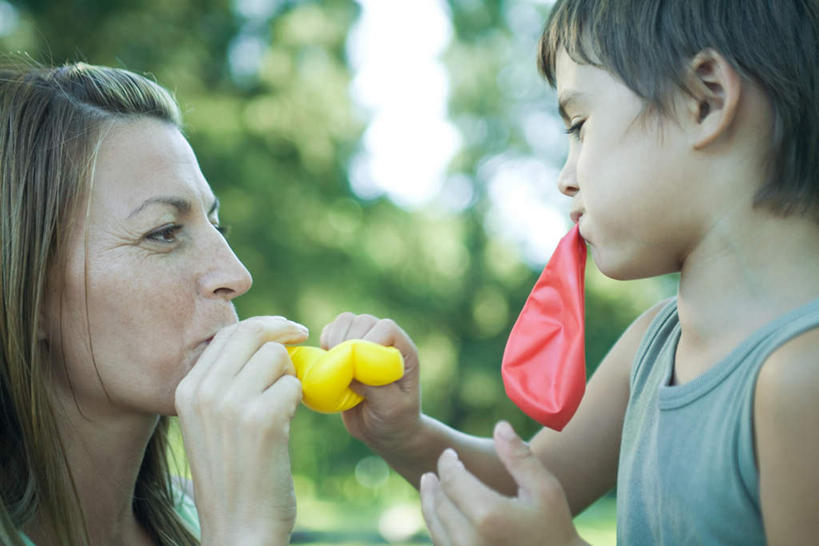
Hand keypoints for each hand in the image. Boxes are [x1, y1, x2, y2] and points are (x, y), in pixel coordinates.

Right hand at [174, 316, 307, 545]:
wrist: (238, 528)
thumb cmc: (234, 474)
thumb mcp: (212, 422)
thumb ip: (226, 382)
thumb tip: (262, 339)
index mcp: (186, 390)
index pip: (227, 333)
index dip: (262, 325)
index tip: (285, 330)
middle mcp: (204, 392)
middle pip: (252, 332)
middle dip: (282, 331)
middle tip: (303, 336)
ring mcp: (231, 405)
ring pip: (276, 356)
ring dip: (289, 376)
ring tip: (283, 406)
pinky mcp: (262, 420)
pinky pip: (293, 384)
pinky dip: (298, 399)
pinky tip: (287, 424)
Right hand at [320, 312, 420, 452]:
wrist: (383, 431)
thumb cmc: (395, 420)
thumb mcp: (391, 409)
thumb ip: (376, 388)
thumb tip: (351, 368)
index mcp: (403, 351)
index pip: (386, 328)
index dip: (368, 339)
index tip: (355, 362)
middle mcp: (385, 341)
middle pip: (363, 321)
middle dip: (346, 340)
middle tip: (339, 367)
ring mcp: (365, 342)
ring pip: (346, 321)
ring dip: (333, 338)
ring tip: (331, 363)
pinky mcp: (346, 348)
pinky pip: (332, 331)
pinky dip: (324, 341)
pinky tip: (325, 362)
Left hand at [420, 421, 586, 545]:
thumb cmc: (554, 527)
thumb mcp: (545, 488)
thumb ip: (519, 457)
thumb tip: (500, 426)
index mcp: (489, 515)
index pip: (453, 480)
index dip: (447, 463)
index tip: (449, 454)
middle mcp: (470, 540)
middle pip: (441, 502)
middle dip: (438, 482)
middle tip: (438, 469)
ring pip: (436, 525)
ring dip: (430, 502)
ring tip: (430, 484)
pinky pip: (442, 544)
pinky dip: (437, 525)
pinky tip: (441, 512)